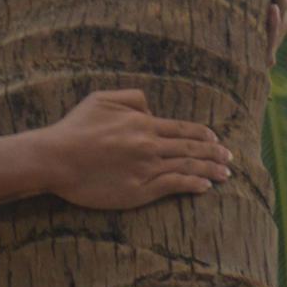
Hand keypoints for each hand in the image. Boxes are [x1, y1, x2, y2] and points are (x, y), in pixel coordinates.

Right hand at [40, 89, 231, 210]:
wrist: (56, 158)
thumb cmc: (75, 128)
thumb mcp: (100, 98)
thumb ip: (131, 97)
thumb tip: (151, 107)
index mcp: (142, 122)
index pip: (183, 128)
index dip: (203, 134)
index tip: (216, 139)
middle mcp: (149, 144)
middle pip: (191, 148)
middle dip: (214, 152)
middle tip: (230, 158)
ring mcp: (146, 168)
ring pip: (187, 167)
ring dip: (210, 170)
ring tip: (225, 174)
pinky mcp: (139, 190)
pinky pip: (174, 186)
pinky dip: (192, 184)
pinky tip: (204, 186)